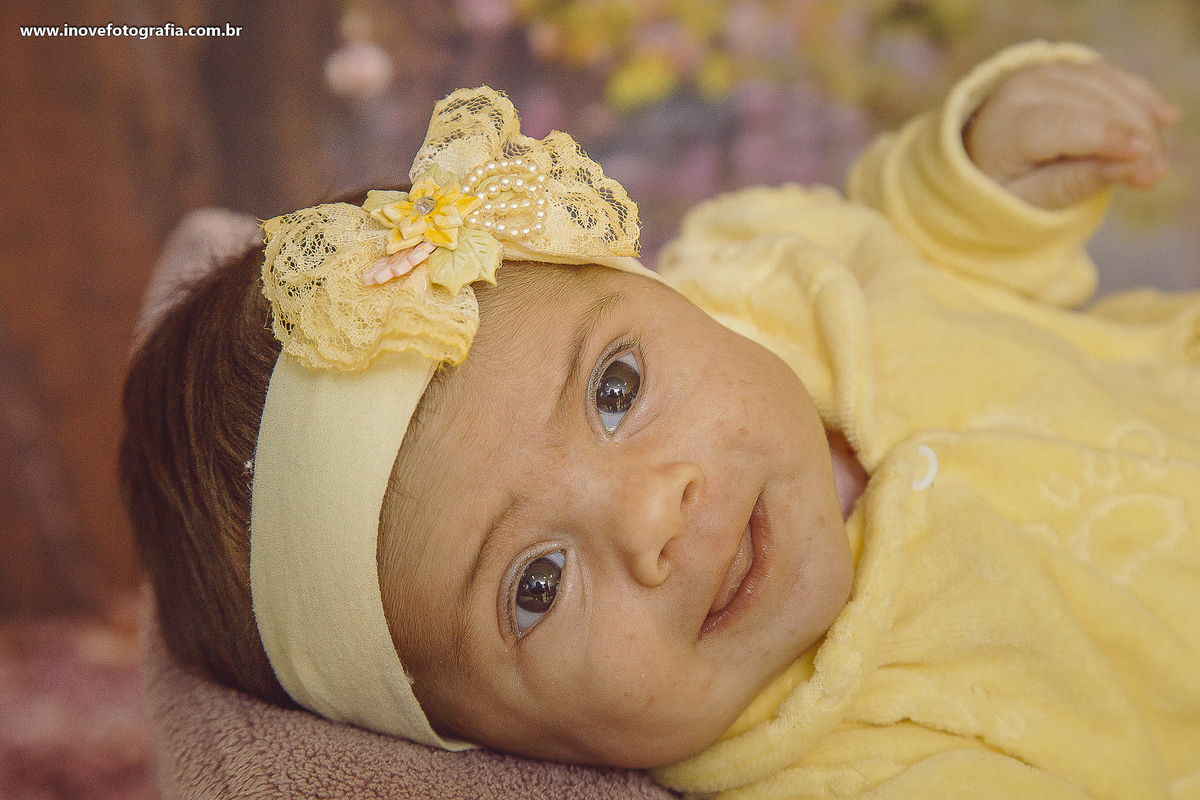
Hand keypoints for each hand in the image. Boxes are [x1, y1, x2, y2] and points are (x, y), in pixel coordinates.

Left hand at [964, 59, 1179, 209]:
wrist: (984, 157)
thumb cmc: (1004, 186)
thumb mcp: (1029, 199)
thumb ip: (1072, 184)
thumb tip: (1123, 166)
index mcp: (1004, 127)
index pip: (1061, 125)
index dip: (1105, 136)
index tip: (1142, 154)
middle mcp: (1022, 89)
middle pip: (1092, 105)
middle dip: (1132, 137)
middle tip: (1154, 176)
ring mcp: (1044, 72)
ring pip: (1108, 87)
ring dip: (1142, 121)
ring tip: (1156, 164)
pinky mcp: (1066, 68)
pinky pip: (1111, 76)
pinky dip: (1139, 97)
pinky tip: (1164, 118)